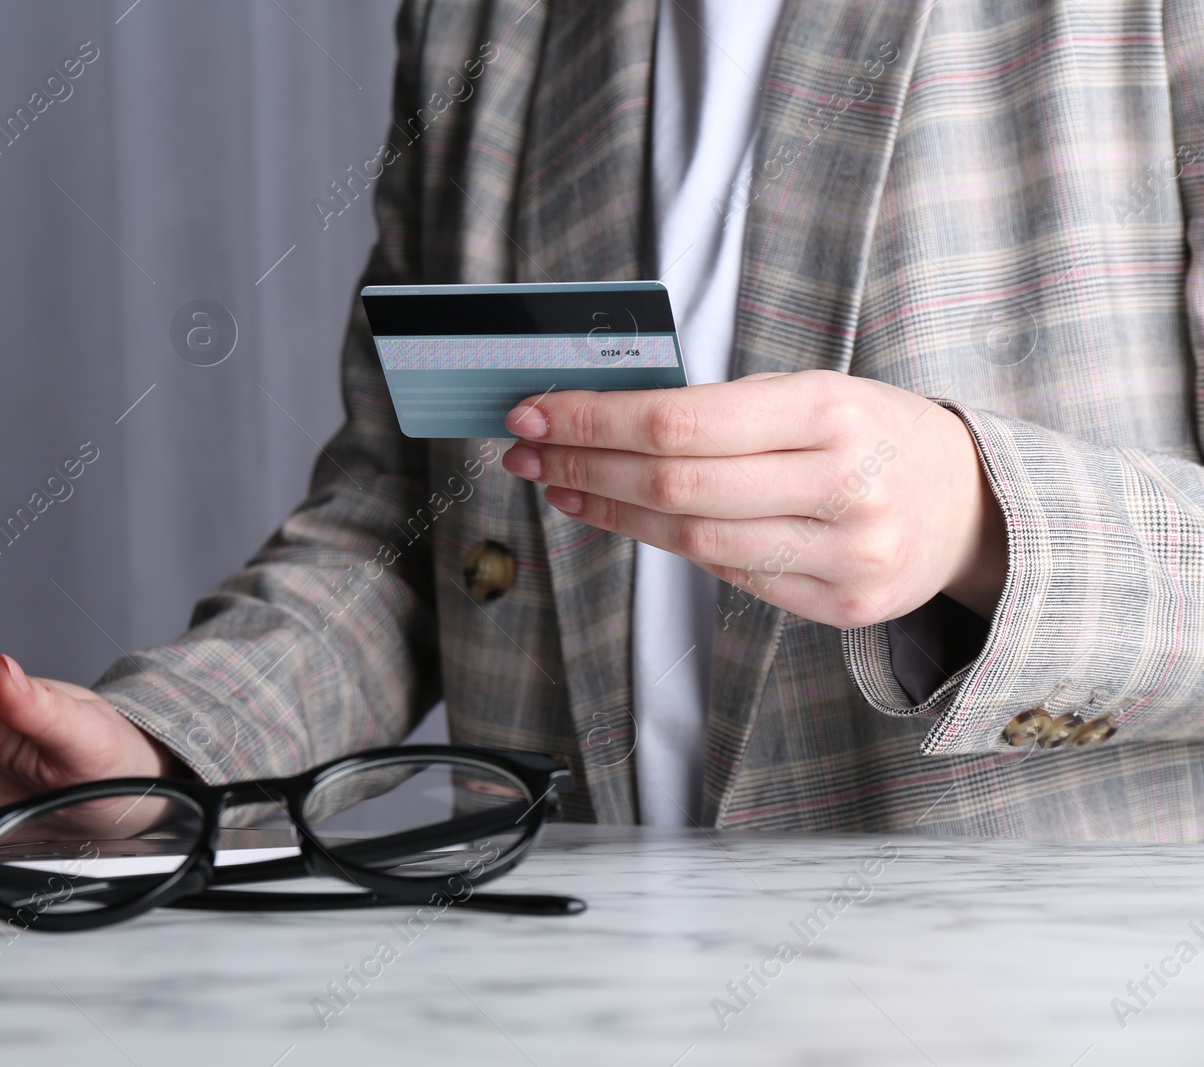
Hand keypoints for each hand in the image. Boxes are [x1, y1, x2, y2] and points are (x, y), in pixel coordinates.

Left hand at [500, 370, 1006, 627]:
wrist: (974, 505)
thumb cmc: (875, 432)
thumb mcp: (815, 393)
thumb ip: (723, 409)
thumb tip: (603, 418)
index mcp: (834, 412)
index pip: (681, 423)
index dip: (594, 421)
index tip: (534, 411)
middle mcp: (844, 488)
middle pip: (675, 487)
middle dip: (583, 466)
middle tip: (525, 450)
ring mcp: (845, 557)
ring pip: (691, 542)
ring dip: (608, 513)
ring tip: (559, 486)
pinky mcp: (840, 608)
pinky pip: (729, 576)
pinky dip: (668, 544)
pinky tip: (624, 520)